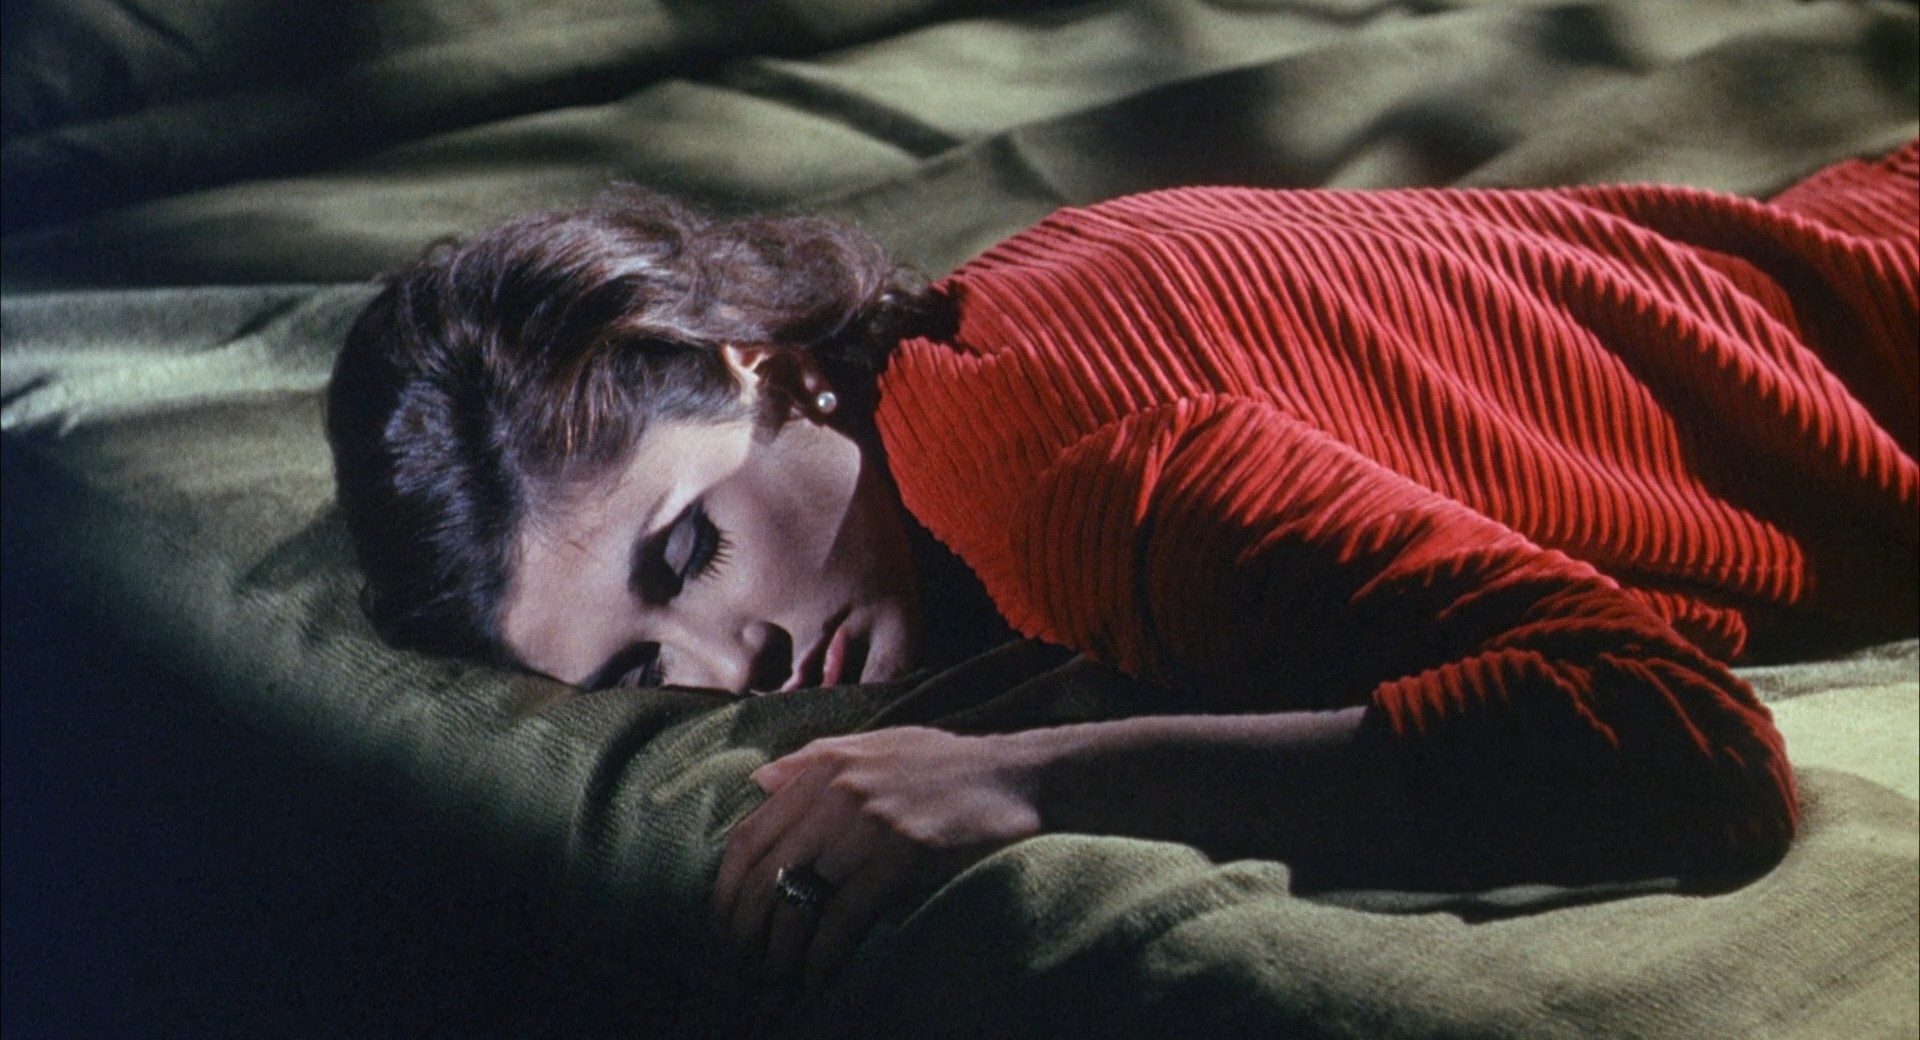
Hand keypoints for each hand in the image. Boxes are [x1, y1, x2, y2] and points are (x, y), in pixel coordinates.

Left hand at [712, 726, 1042, 989]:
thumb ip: (816, 760)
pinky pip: (841, 920)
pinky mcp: (900, 857)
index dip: (727, 891)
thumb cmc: (952, 768)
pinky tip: (816, 982)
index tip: (723, 928)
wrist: (1023, 777)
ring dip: (778, 955)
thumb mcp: (880, 745)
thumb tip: (759, 780)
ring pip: (796, 902)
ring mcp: (867, 824)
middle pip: (763, 875)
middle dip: (744, 931)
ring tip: (774, 985)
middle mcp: (837, 792)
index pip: (749, 835)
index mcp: (825, 767)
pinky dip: (821, 959)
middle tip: (742, 969)